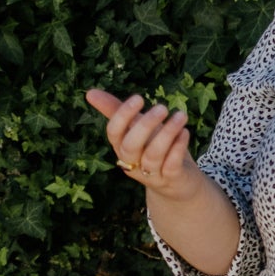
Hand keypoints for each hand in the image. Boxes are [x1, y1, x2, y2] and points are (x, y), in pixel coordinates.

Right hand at [85, 89, 210, 199]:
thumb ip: (116, 111)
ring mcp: (151, 173)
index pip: (113, 132)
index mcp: (121, 146)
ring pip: (153, 155)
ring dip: (167, 133)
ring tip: (180, 115)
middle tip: (162, 107)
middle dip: (145, 125)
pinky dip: (178, 148)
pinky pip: (171, 165)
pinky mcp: (171, 179)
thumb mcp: (136, 128)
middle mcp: (132, 162)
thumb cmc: (153, 148)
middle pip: (130, 146)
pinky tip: (185, 132)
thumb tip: (89, 92)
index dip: (123, 115)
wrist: (176, 183)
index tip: (139, 98)